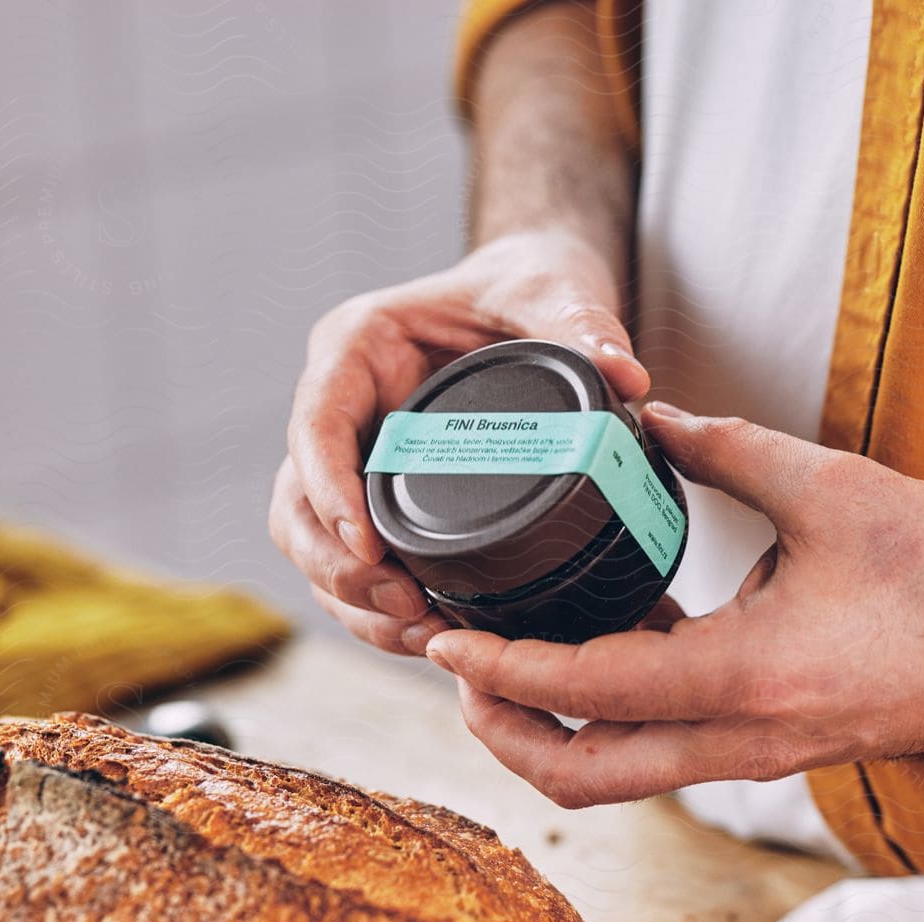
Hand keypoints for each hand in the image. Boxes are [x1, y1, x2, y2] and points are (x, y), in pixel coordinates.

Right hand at [271, 230, 650, 654]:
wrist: (534, 294)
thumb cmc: (528, 282)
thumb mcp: (554, 290)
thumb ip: (582, 323)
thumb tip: (626, 376)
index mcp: (358, 349)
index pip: (316, 427)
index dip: (328, 491)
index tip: (367, 548)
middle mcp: (344, 408)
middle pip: (297, 504)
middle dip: (339, 569)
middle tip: (406, 608)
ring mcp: (357, 459)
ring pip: (318, 548)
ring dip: (356, 602)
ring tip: (422, 636)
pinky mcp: (386, 500)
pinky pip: (361, 565)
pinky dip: (382, 608)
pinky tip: (431, 637)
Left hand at [425, 405, 923, 806]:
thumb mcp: (830, 488)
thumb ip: (724, 448)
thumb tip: (647, 416)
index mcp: (752, 676)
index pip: (590, 690)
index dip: (503, 671)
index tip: (444, 643)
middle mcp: (749, 740)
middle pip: (587, 778)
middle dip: (505, 737)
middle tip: (458, 675)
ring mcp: (766, 758)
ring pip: (626, 779)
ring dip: (556, 735)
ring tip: (510, 667)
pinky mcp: (782, 751)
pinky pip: (673, 754)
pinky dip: (618, 721)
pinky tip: (609, 651)